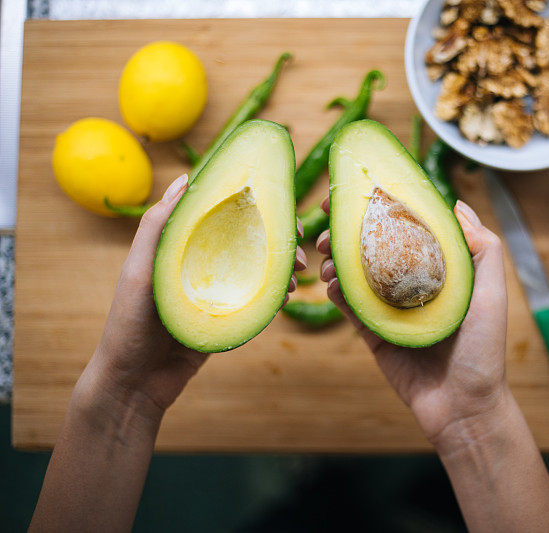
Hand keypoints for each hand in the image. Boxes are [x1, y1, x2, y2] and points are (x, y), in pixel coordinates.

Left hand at [83, 174, 306, 423]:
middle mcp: (200, 267)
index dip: (252, 209)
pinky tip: (285, 295)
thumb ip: (158, 226)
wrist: (134, 384)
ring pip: (258, 273)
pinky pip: (256, 303)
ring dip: (281, 270)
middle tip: (298, 250)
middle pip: (247, 244)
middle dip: (277, 243)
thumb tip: (184, 179)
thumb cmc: (128, 325)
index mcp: (180, 248)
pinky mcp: (226, 321)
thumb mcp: (140, 270)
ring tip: (295, 277)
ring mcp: (215, 295)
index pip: (221, 217)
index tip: (280, 208)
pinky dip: (274, 296)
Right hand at [316, 197, 508, 446]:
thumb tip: (457, 203)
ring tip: (328, 251)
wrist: (462, 408)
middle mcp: (413, 284)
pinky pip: (349, 306)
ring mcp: (390, 308)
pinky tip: (332, 280)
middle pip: (376, 247)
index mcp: (440, 270)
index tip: (363, 190)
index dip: (386, 208)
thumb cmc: (483, 349)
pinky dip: (337, 290)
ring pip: (356, 273)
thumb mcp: (491, 293)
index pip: (410, 229)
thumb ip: (482, 248)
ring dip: (338, 257)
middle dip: (351, 230)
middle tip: (331, 220)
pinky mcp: (373, 332)